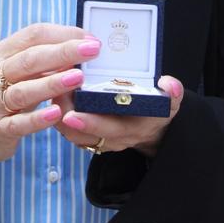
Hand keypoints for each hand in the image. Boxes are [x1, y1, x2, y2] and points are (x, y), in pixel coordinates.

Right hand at [0, 23, 101, 190]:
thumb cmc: (3, 95)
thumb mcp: (17, 71)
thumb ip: (43, 59)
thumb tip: (82, 45)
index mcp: (0, 54)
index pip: (33, 35)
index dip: (63, 34)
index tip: (90, 38)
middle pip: (29, 59)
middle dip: (63, 52)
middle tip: (92, 50)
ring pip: (23, 90)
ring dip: (52, 83)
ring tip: (78, 77)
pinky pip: (18, 124)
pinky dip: (37, 119)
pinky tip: (56, 113)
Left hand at [53, 75, 184, 157]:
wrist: (150, 126)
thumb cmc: (157, 108)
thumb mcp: (170, 101)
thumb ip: (172, 92)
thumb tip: (168, 84)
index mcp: (134, 128)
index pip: (112, 129)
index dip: (91, 124)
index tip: (74, 115)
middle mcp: (114, 138)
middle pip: (86, 135)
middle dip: (66, 122)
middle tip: (51, 105)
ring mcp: (100, 138)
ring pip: (73, 135)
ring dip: (59, 118)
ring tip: (52, 94)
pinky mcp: (88, 135)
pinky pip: (70, 131)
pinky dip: (58, 117)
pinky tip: (54, 94)